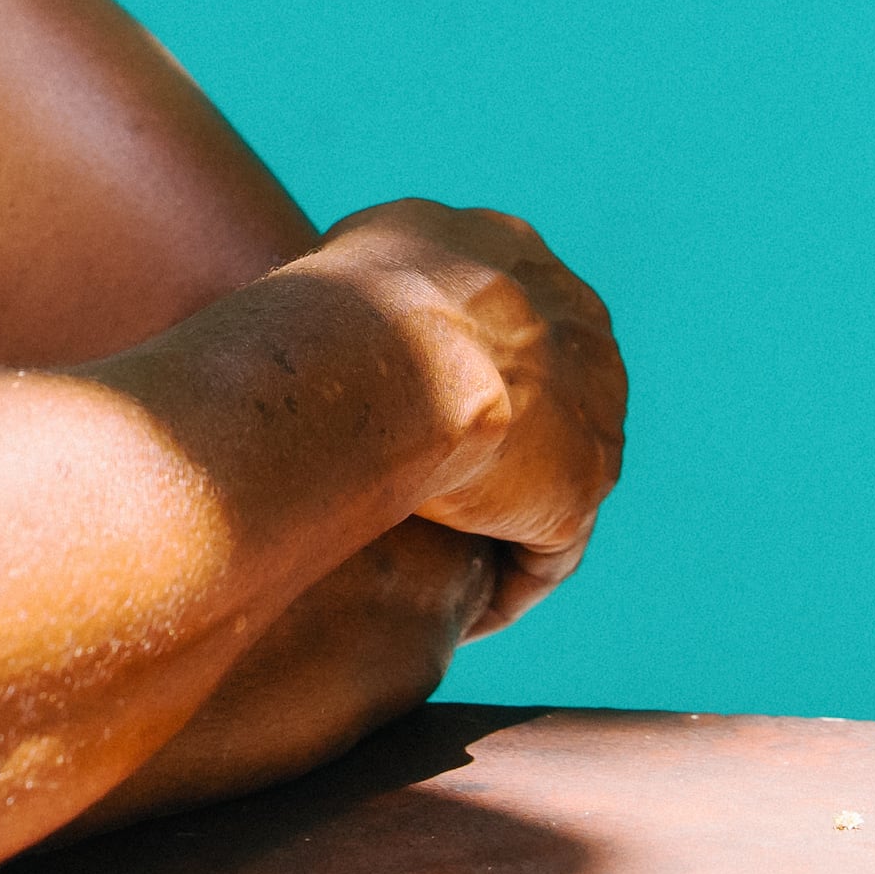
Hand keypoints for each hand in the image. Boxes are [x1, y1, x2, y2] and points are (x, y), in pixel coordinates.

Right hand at [301, 201, 625, 631]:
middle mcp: (568, 316)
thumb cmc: (323, 311)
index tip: (401, 422)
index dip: (450, 372)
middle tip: (427, 507)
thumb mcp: (332, 267)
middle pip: (540, 396)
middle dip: (497, 449)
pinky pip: (546, 552)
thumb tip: (286, 329)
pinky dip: (505, 588)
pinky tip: (463, 623)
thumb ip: (346, 296)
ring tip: (440, 586)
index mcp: (508, 250)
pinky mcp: (579, 484)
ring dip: (501, 528)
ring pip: (546, 477)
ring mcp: (589, 404)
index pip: (498, 317)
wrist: (383, 356)